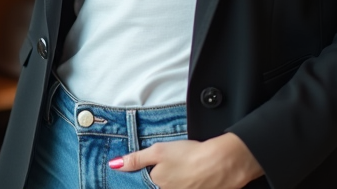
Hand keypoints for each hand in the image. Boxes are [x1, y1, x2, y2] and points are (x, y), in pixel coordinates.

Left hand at [111, 134, 262, 188]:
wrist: (223, 163)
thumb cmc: (189, 155)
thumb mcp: (158, 151)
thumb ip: (136, 159)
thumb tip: (114, 165)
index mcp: (157, 185)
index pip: (145, 183)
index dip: (148, 176)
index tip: (158, 169)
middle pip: (159, 186)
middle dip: (163, 179)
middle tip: (177, 168)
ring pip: (174, 187)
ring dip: (177, 180)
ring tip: (185, 171)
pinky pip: (188, 188)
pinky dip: (188, 183)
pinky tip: (193, 177)